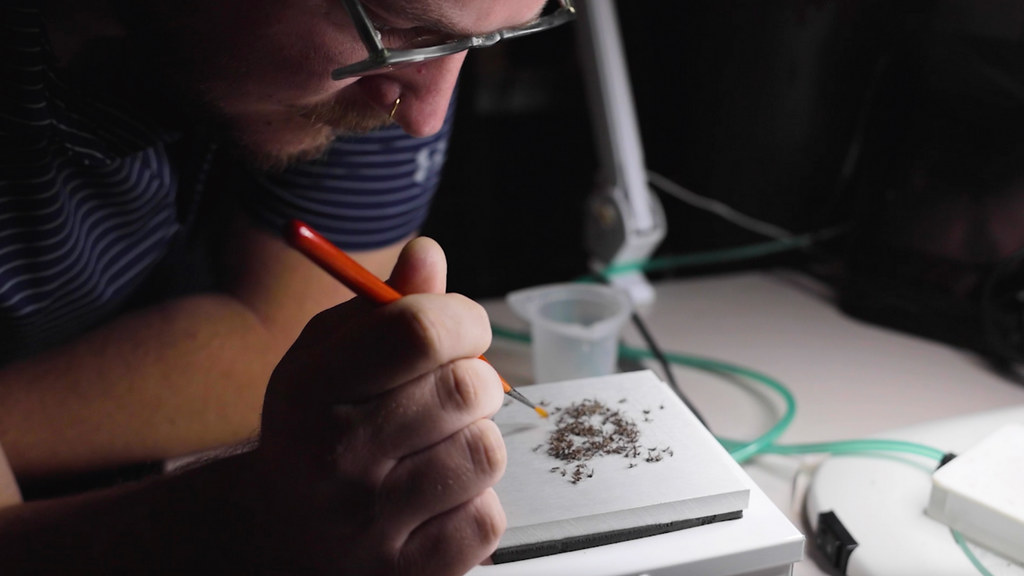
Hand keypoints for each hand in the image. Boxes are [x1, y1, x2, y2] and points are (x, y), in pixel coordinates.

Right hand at [256, 237, 506, 574]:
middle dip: (479, 379)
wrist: (274, 540)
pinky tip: (436, 499)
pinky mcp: (405, 574)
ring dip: (476, 441)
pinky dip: (474, 502)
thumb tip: (428, 254)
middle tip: (458, 391)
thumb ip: (383, 307)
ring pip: (485, 453)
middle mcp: (336, 456)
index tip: (463, 330)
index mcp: (313, 390)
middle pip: (467, 389)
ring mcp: (370, 524)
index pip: (420, 330)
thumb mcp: (327, 360)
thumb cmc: (315, 432)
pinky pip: (487, 518)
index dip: (463, 319)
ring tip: (439, 448)